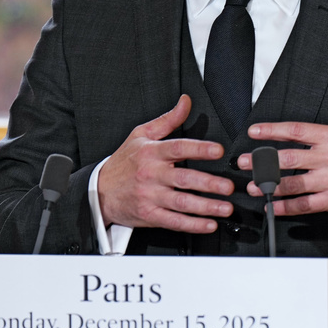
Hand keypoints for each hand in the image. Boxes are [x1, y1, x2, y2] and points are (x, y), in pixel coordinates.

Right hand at [97, 95, 233, 232]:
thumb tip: (185, 102)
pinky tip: (209, 224)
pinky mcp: (149, 215)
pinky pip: (173, 221)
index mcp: (151, 153)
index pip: (178, 148)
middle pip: (183, 178)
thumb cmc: (123, 162)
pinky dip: (192, 225)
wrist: (99, 191)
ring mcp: (150, 196)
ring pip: (181, 203)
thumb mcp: (140, 135)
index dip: (199, 149)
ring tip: (225, 207)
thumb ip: (167, 120)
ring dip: (206, 207)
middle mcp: (152, 175)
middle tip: (228, 186)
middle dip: (209, 184)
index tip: (218, 150)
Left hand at [239, 63, 327, 215]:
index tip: (254, 131)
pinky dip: (287, 207)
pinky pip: (306, 205)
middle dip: (263, 160)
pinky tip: (274, 207)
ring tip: (253, 186)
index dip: (272, 130)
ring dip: (269, 186)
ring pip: (293, 184)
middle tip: (244, 162)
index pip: (296, 130)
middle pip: (288, 158)